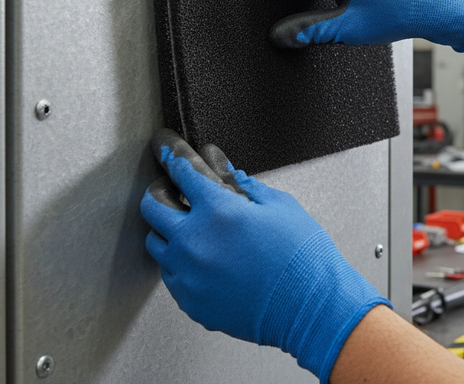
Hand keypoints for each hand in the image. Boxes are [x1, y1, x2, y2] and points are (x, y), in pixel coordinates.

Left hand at [140, 129, 390, 382]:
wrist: (311, 307)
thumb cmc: (302, 258)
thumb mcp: (281, 207)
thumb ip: (249, 187)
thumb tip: (233, 176)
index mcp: (218, 211)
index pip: (182, 174)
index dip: (176, 160)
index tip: (171, 156)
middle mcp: (194, 242)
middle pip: (152, 207)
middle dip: (160, 193)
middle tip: (170, 191)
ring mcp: (188, 275)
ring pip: (156, 243)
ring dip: (167, 230)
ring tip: (187, 228)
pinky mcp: (191, 301)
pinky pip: (171, 275)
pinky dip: (180, 263)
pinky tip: (201, 260)